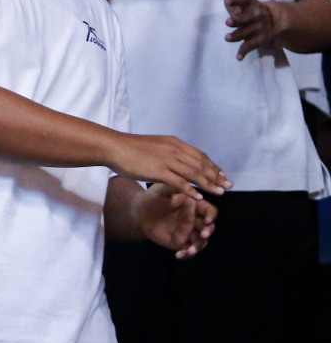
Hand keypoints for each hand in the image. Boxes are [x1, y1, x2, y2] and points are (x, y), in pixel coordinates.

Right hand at [105, 132, 229, 198]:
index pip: (200, 155)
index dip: (212, 166)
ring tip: (220, 193)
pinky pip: (180, 183)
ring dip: (209, 184)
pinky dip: (191, 191)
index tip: (222, 175)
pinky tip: (199, 198)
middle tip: (228, 186)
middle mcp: (175, 150)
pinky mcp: (159, 171)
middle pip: (201, 165)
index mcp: (174, 144)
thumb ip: (167, 152)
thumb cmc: (129, 148)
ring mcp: (167, 161)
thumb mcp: (154, 146)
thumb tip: (175, 159)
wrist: (113, 147)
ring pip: (194, 174)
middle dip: (216, 176)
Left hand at [133, 181, 217, 259]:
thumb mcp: (162, 189)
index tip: (207, 220)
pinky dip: (186, 255)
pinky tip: (179, 255)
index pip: (209, 211)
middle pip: (208, 227)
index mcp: (195, 206)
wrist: (138, 212)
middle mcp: (194, 219)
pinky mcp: (179, 242)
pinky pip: (187, 250)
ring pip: (200, 241)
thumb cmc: (152, 197)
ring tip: (191, 250)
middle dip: (208, 231)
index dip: (211, 216)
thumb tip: (192, 193)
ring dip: (198, 246)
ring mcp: (187, 232)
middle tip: (203, 234)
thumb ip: (176, 187)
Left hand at [221, 0, 289, 59]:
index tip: (226, 0)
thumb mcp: (242, 0)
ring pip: (249, 32)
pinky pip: (253, 45)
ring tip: (226, 38)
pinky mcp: (260, 39)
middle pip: (248, 17)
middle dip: (238, 20)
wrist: (275, 19)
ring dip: (238, 35)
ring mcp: (260, 27)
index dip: (236, 0)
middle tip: (227, 22)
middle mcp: (257, 15)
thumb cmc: (250, 8)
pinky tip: (238, 57)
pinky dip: (245, 51)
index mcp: (252, 3)